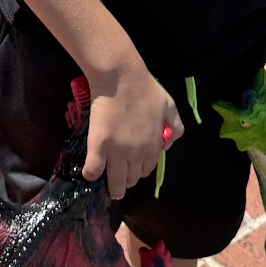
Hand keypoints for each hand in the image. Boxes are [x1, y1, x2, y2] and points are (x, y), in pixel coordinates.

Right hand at [82, 64, 183, 200]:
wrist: (122, 78)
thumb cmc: (145, 89)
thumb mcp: (169, 106)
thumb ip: (175, 126)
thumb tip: (168, 145)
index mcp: (154, 146)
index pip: (148, 169)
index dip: (140, 170)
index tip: (133, 169)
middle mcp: (137, 154)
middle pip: (132, 178)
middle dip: (127, 181)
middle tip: (120, 179)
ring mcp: (117, 151)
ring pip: (115, 180)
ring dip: (113, 187)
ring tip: (108, 188)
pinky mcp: (99, 145)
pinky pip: (94, 169)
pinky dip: (91, 174)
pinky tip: (89, 174)